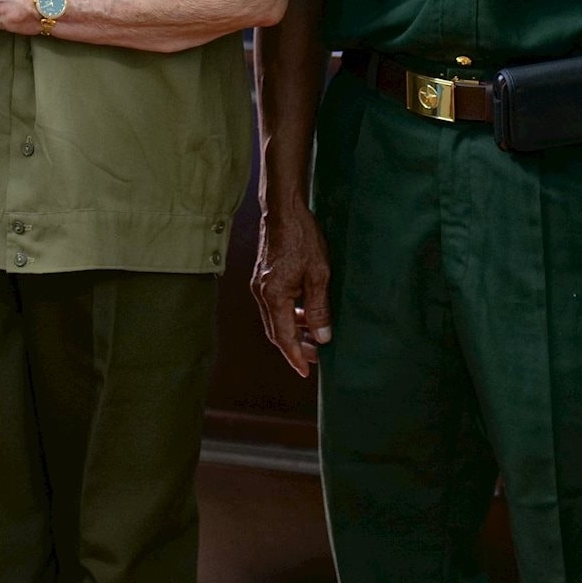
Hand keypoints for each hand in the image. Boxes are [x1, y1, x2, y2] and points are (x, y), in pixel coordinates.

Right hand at [250, 204, 333, 376]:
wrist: (283, 210)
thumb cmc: (303, 238)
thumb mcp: (319, 274)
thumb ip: (319, 308)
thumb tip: (322, 337)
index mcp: (273, 296)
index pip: (283, 337)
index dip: (295, 357)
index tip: (305, 372)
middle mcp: (261, 294)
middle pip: (276, 332)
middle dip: (295, 347)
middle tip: (316, 357)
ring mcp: (260, 285)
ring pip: (275, 319)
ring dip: (293, 330)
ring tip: (314, 337)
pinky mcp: (263, 277)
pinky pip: (275, 305)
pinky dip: (289, 314)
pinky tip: (305, 312)